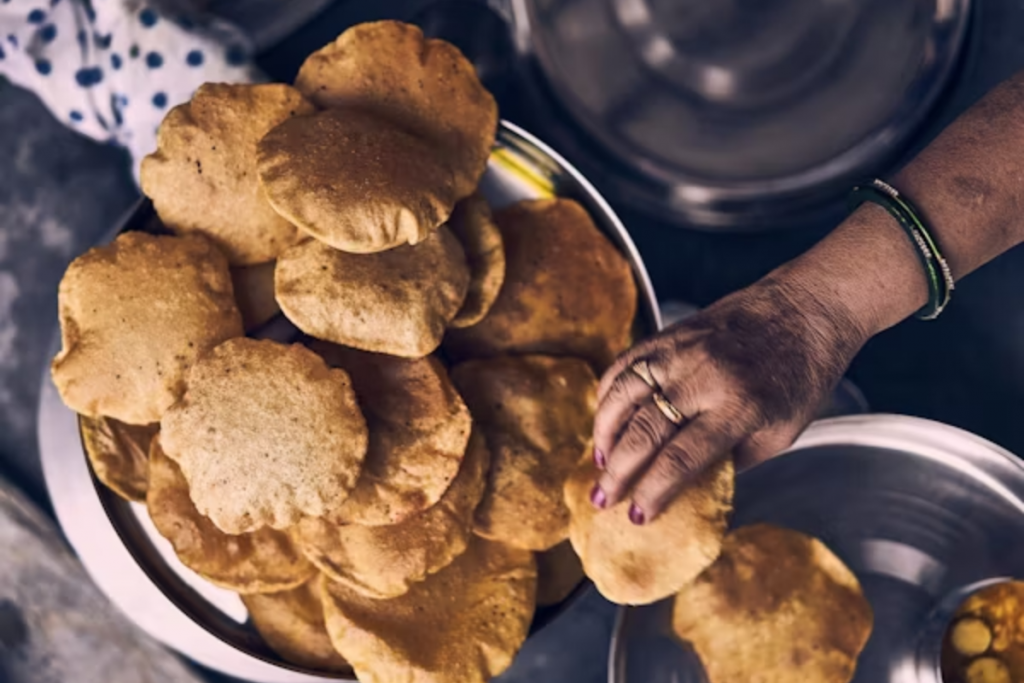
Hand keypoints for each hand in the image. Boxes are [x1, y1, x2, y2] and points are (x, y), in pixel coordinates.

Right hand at [591, 276, 869, 523]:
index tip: (637, 516)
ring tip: (600, 461)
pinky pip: (625, 364)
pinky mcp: (670, 333)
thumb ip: (732, 458)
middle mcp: (704, 377)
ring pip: (624, 394)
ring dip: (604, 432)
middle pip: (645, 431)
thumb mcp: (780, 432)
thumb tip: (686, 485)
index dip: (652, 491)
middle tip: (600, 498)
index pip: (681, 459)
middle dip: (617, 471)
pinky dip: (608, 393)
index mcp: (740, 408)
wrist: (806, 308)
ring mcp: (682, 351)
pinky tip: (606, 418)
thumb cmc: (801, 377)